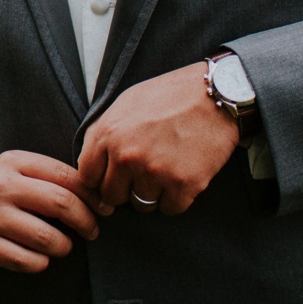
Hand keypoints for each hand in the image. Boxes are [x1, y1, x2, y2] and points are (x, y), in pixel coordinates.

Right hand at [0, 150, 101, 273]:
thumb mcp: (16, 169)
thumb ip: (49, 174)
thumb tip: (95, 193)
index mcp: (14, 163)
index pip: (64, 175)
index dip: (91, 194)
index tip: (103, 207)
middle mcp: (1, 187)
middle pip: (61, 203)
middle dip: (86, 220)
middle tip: (92, 230)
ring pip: (47, 238)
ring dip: (64, 246)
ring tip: (63, 245)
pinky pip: (28, 261)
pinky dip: (42, 263)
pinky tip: (40, 257)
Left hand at [79, 62, 239, 215]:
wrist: (215, 95)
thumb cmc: (169, 96)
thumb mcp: (125, 103)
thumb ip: (103, 132)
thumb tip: (90, 160)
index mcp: (108, 134)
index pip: (87, 177)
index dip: (98, 180)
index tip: (110, 178)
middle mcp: (127, 156)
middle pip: (111, 197)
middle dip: (123, 189)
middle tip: (140, 175)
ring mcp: (155, 172)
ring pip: (141, 205)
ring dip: (151, 193)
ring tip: (164, 170)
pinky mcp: (184, 184)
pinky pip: (170, 208)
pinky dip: (176, 198)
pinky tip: (181, 177)